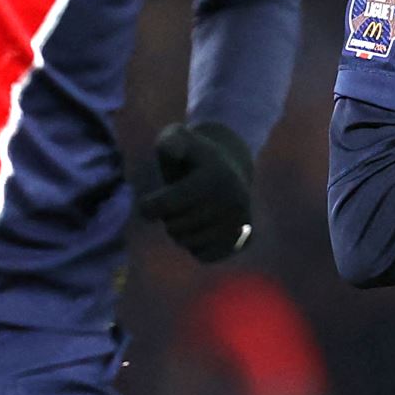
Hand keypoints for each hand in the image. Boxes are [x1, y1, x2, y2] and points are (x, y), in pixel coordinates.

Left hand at [139, 121, 254, 261]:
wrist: (232, 169)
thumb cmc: (194, 157)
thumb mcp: (178, 138)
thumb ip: (169, 141)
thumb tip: (172, 149)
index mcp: (215, 177)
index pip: (165, 206)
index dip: (149, 207)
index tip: (149, 203)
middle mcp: (233, 201)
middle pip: (174, 227)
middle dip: (169, 217)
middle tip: (178, 204)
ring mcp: (241, 222)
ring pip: (188, 242)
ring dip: (182, 231)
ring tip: (190, 214)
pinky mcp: (245, 240)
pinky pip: (203, 255)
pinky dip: (196, 245)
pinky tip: (203, 228)